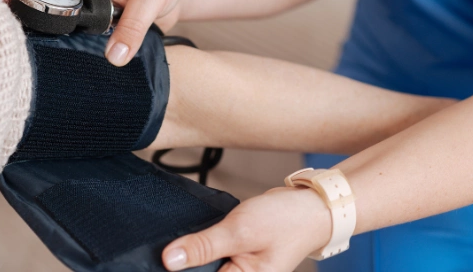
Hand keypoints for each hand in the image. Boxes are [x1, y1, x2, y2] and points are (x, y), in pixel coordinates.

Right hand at [0, 0, 185, 65]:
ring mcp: (94, 21)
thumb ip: (134, 25)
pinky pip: (83, 49)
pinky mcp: (106, 37)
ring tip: (15, 72)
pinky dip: (70, 61)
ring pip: (61, 35)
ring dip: (42, 48)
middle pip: (44, 14)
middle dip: (18, 27)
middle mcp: (85, 2)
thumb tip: (114, 58)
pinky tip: (59, 81)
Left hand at [162, 187, 330, 271]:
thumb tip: (169, 260)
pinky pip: (212, 260)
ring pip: (204, 268)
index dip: (182, 269)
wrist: (310, 207)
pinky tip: (194, 241)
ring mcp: (239, 271)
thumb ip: (203, 247)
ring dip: (192, 257)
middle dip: (187, 263)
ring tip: (187, 244)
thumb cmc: (286, 221)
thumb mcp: (240, 231)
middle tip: (177, 249)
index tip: (162, 262)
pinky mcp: (236, 260)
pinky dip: (202, 249)